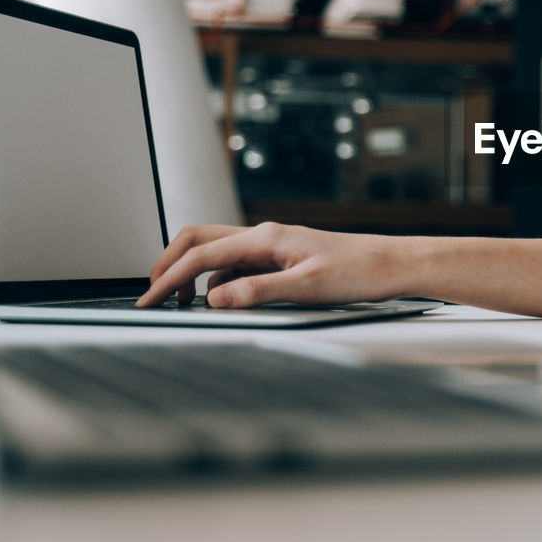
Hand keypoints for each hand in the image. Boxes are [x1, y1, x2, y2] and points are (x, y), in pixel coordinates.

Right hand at [140, 222, 407, 308]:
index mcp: (266, 238)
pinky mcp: (283, 259)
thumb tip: (214, 299)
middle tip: (153, 295)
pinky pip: (239, 265)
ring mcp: (273, 246)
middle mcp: (265, 236)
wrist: (393, 265)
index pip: (202, 254)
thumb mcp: (307, 287)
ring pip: (218, 253)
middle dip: (170, 265)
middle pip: (200, 240)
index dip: (169, 279)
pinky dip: (220, 281)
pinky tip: (223, 301)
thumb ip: (258, 291)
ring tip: (182, 305)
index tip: (148, 301)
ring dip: (195, 275)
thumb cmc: (360, 271)